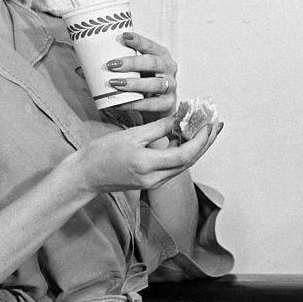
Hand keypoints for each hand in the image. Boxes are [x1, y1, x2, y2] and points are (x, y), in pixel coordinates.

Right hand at [70, 114, 222, 193]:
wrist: (86, 175)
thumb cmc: (102, 154)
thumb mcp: (130, 135)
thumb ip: (156, 128)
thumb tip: (177, 119)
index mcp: (148, 165)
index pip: (185, 154)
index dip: (200, 139)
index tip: (209, 123)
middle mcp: (154, 177)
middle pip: (189, 161)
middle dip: (205, 142)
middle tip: (216, 124)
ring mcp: (153, 182)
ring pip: (183, 164)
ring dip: (196, 147)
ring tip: (204, 128)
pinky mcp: (151, 181)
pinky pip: (173, 166)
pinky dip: (182, 152)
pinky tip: (184, 138)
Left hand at [104, 31, 178, 118]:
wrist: (159, 108)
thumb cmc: (144, 83)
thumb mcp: (133, 71)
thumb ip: (112, 68)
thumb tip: (80, 68)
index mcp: (160, 55)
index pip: (150, 45)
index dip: (139, 40)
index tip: (124, 36)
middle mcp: (168, 68)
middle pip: (153, 63)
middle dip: (132, 63)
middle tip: (112, 65)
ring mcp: (170, 86)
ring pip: (154, 84)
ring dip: (134, 83)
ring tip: (116, 83)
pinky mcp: (167, 104)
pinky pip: (151, 104)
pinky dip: (134, 104)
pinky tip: (119, 103)